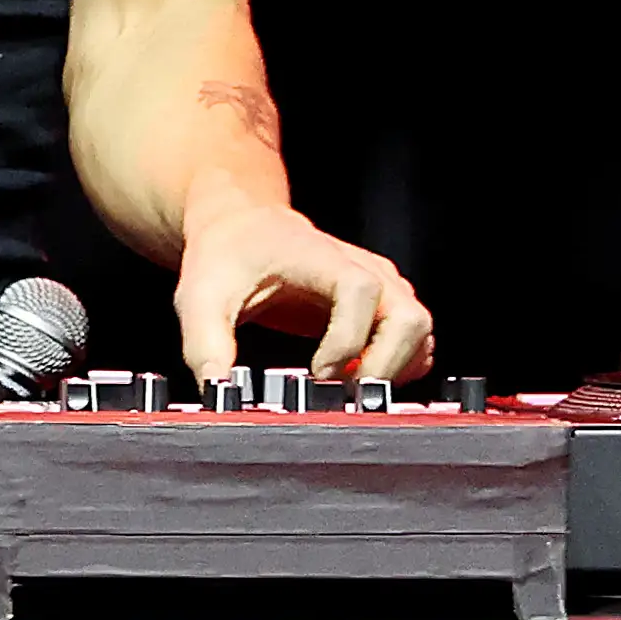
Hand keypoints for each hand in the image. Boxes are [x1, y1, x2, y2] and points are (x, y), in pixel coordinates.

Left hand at [172, 197, 432, 386]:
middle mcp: (363, 268)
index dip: (347, 340)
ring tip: (345, 386)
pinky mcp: (385, 303)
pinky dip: (399, 366)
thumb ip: (206, 344)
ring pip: (419, 332)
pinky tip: (354, 377)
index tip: (317, 373)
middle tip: (341, 392)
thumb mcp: (201, 297)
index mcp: (320, 257)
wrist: (242, 227)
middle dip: (384, 365)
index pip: (362, 291)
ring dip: (394, 369)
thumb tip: (218, 391)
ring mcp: (381, 284)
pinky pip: (416, 340)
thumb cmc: (226, 257)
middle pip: (409, 317)